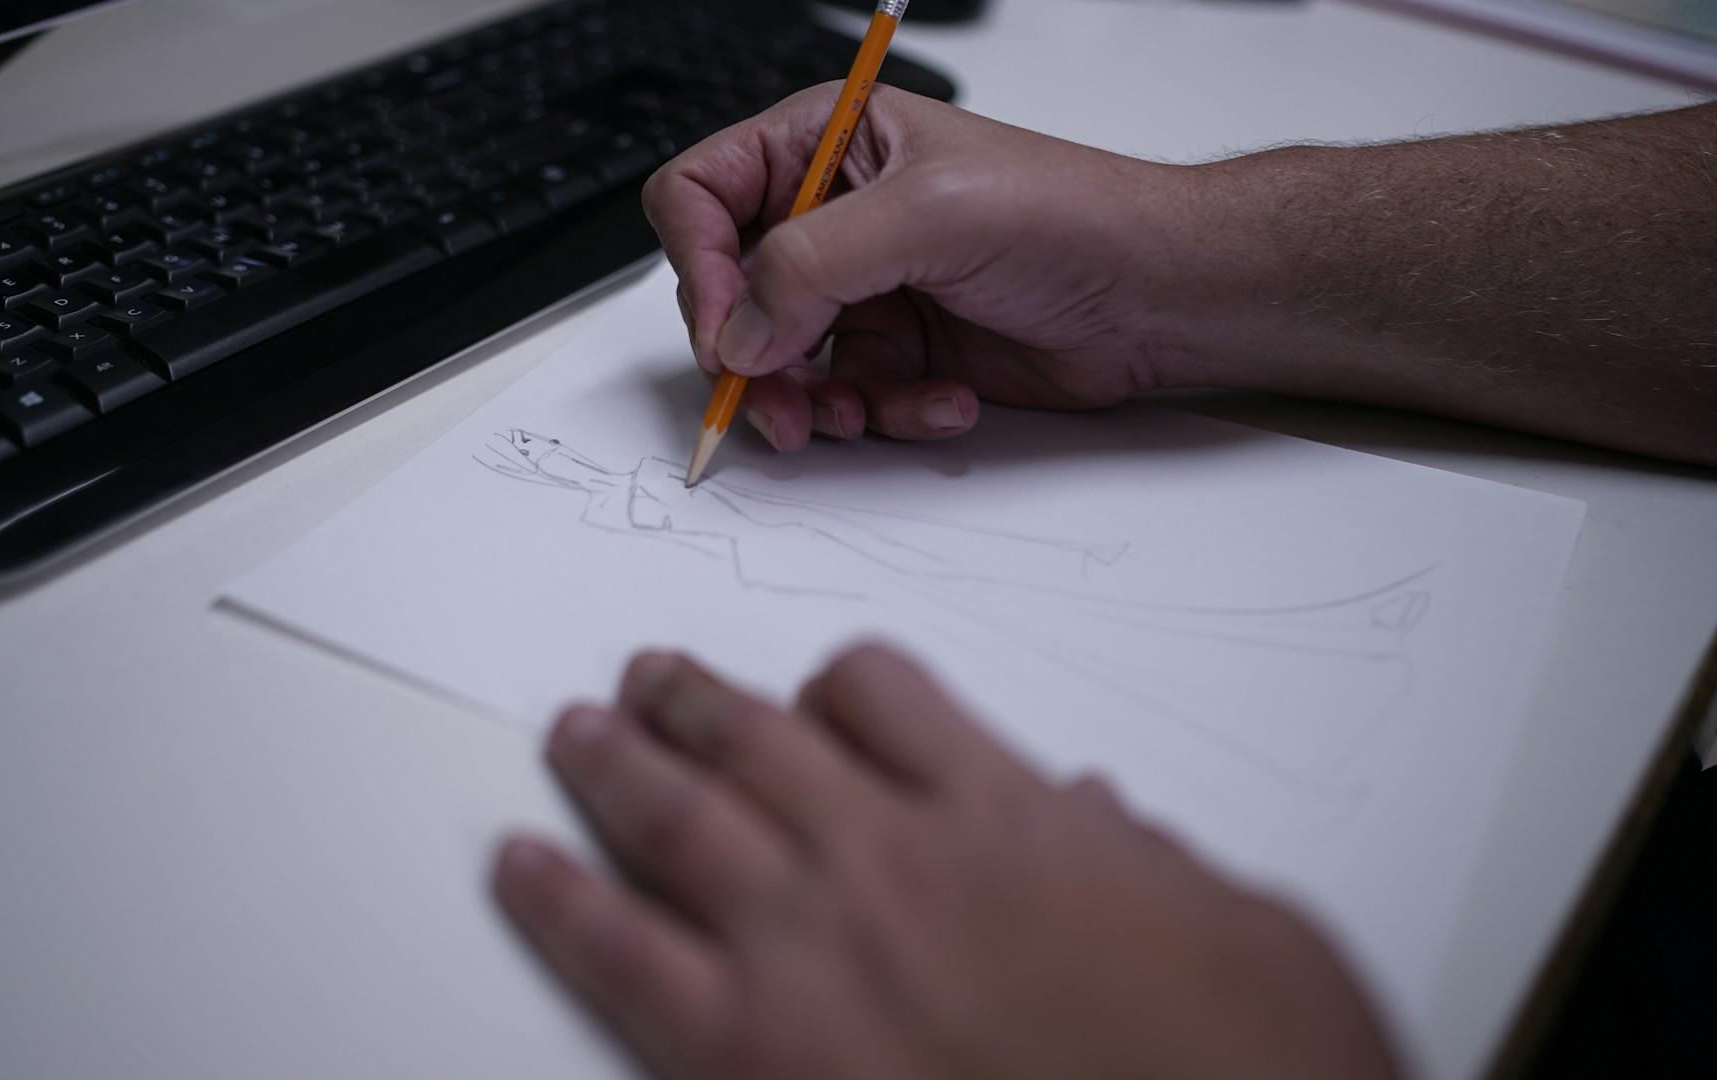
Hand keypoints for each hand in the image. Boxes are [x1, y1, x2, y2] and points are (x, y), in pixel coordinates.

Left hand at [492, 645, 1397, 1079]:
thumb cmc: (1253, 1070)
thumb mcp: (1249, 934)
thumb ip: (1149, 861)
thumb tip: (1097, 820)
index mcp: (1007, 817)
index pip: (881, 692)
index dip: (837, 684)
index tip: (816, 693)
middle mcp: (893, 858)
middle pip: (759, 735)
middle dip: (694, 699)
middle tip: (649, 677)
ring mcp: (811, 949)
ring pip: (678, 813)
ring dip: (617, 761)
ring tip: (576, 731)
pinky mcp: (750, 1053)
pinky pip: (619, 952)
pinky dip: (557, 900)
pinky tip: (518, 866)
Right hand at [642, 84, 1206, 451]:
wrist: (1156, 296)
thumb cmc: (1070, 216)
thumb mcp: (929, 216)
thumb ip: (813, 264)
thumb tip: (738, 331)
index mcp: (827, 143)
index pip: (703, 194)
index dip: (702, 266)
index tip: (729, 332)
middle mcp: (834, 215)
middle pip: (730, 294)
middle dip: (752, 358)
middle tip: (781, 403)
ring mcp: (864, 289)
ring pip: (780, 363)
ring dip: (815, 402)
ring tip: (861, 415)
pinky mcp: (898, 352)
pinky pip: (848, 400)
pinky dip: (887, 415)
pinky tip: (943, 400)